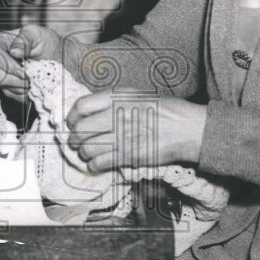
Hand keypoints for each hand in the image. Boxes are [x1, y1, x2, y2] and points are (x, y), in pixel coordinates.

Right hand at [0, 25, 61, 101]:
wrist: (56, 55)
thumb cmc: (45, 41)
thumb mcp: (36, 35)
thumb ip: (24, 40)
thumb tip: (14, 52)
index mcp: (0, 42)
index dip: (9, 67)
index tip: (25, 72)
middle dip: (15, 80)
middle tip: (31, 79)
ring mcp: (2, 74)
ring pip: (4, 87)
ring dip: (22, 88)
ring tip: (34, 81)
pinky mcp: (10, 87)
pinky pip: (13, 96)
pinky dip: (25, 94)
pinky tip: (33, 87)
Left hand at [66, 89, 206, 171]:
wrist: (188, 128)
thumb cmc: (164, 110)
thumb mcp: (136, 94)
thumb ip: (112, 100)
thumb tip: (88, 111)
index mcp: (117, 97)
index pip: (81, 106)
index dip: (71, 117)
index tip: (71, 123)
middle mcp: (117, 114)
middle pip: (80, 129)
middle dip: (74, 139)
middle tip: (76, 143)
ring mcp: (123, 136)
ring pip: (87, 148)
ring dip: (83, 154)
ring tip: (86, 154)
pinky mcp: (129, 155)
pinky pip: (100, 163)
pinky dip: (94, 165)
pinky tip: (96, 164)